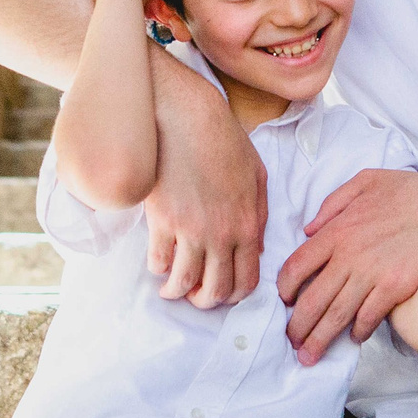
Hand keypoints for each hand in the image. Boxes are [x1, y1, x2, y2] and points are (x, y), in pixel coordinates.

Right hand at [143, 69, 266, 305]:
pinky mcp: (162, 220)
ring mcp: (190, 230)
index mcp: (248, 225)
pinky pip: (158, 260)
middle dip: (204, 301)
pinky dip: (157, 267)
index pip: (246, 281)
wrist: (186, 116)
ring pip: (183, 282)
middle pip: (215, 290)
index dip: (233, 296)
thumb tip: (258, 248)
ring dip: (176, 291)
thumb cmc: (223, 140)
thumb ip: (260, 215)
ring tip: (170, 286)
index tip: (222, 293)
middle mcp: (222, 235)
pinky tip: (158, 261)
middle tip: (195, 295)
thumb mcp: (257, 175)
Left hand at [279, 167, 417, 363]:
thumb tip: (309, 229)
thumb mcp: (366, 181)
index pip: (297, 266)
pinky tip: (354, 338)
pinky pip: (369, 317)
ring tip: (310, 356)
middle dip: (297, 326)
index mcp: (337, 231)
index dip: (285, 288)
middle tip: (291, 342)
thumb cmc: (412, 192)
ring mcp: (372, 275)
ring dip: (320, 339)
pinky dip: (359, 331)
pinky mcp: (396, 289)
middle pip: (312, 299)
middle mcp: (349, 256)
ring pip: (336, 315)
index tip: (285, 301)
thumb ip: (333, 203)